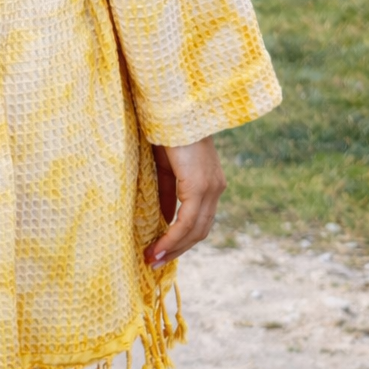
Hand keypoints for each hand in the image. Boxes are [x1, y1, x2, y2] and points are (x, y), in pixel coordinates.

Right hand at [144, 137, 224, 266]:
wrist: (173, 108)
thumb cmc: (166, 131)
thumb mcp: (166, 167)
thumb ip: (168, 193)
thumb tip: (165, 219)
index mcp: (210, 183)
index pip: (200, 221)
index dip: (181, 240)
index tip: (160, 252)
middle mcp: (216, 188)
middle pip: (200, 231)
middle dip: (177, 249)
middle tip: (154, 261)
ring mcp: (211, 187)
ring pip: (195, 230)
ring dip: (173, 248)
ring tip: (152, 258)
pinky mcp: (200, 185)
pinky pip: (187, 221)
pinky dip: (172, 237)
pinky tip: (157, 247)